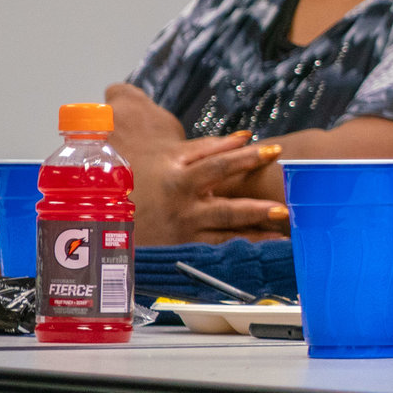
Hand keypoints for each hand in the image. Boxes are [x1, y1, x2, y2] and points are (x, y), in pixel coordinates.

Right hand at [107, 82, 287, 244]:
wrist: (109, 208)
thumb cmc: (148, 175)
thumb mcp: (173, 157)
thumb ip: (212, 147)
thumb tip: (247, 136)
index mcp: (181, 180)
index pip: (220, 166)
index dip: (247, 158)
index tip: (276, 150)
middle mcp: (184, 209)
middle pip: (225, 210)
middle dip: (255, 211)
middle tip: (283, 210)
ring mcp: (184, 233)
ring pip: (223, 237)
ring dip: (253, 239)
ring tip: (282, 239)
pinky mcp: (183, 250)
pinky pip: (214, 253)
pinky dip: (236, 254)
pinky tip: (259, 256)